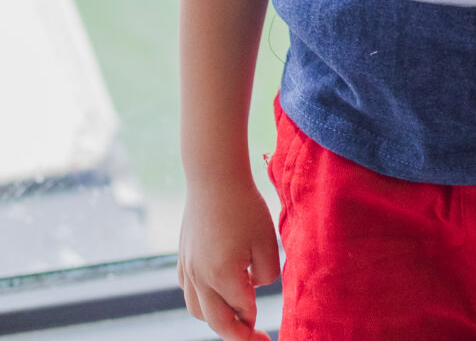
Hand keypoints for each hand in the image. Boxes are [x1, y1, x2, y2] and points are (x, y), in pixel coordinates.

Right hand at [178, 172, 278, 340]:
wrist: (213, 176)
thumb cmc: (245, 206)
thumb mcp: (267, 240)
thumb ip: (266, 274)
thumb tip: (252, 289)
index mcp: (223, 276)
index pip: (243, 312)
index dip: (256, 322)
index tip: (267, 335)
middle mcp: (200, 278)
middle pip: (217, 322)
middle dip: (237, 335)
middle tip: (255, 340)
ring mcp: (187, 269)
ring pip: (198, 311)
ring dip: (217, 320)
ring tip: (236, 317)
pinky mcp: (182, 258)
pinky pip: (189, 291)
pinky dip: (202, 300)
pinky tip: (216, 292)